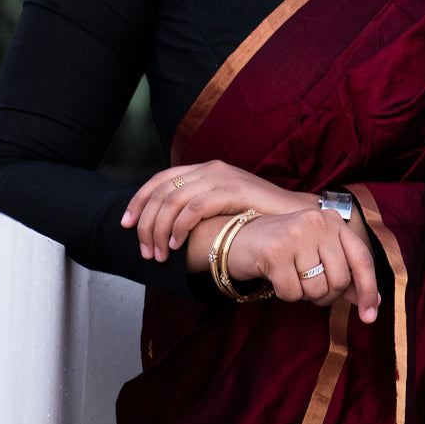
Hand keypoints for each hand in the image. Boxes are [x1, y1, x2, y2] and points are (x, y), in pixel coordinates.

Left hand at [121, 161, 317, 263]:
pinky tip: (176, 245)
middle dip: (146, 224)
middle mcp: (209, 169)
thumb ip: (200, 209)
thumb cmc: (260, 217)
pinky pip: (194, 207)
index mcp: (204, 170)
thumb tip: (167, 228)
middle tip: (145, 251)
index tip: (126, 225)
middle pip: (162, 192)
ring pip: (173, 201)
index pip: (159, 180)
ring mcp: (222, 177)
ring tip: (159, 254)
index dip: (138, 202)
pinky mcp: (233, 190)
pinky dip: (179, 227)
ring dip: (159, 231)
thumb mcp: (224, 208)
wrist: (298, 215)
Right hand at [225, 207, 380, 324]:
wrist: (237, 238)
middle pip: (340, 280)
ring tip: (291, 276)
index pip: (362, 259)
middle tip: (308, 285)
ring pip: (317, 289)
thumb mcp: (317, 253)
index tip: (370, 316)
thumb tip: (373, 302)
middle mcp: (318, 222)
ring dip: (304, 294)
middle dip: (326, 294)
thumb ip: (345, 273)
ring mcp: (296, 235)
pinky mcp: (275, 252)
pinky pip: (292, 293)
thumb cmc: (283, 248)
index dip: (368, 290)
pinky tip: (276, 277)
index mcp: (333, 220)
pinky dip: (286, 294)